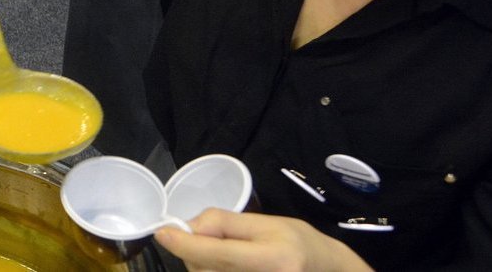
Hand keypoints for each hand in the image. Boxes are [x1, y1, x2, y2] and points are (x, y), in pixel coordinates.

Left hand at [157, 210, 372, 271]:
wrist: (329, 271)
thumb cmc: (299, 242)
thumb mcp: (265, 223)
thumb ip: (223, 224)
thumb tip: (187, 227)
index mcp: (273, 259)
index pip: (217, 254)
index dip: (185, 243)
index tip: (162, 232)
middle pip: (205, 269)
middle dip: (194, 251)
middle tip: (209, 239)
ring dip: (203, 265)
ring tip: (228, 256)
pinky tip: (226, 266)